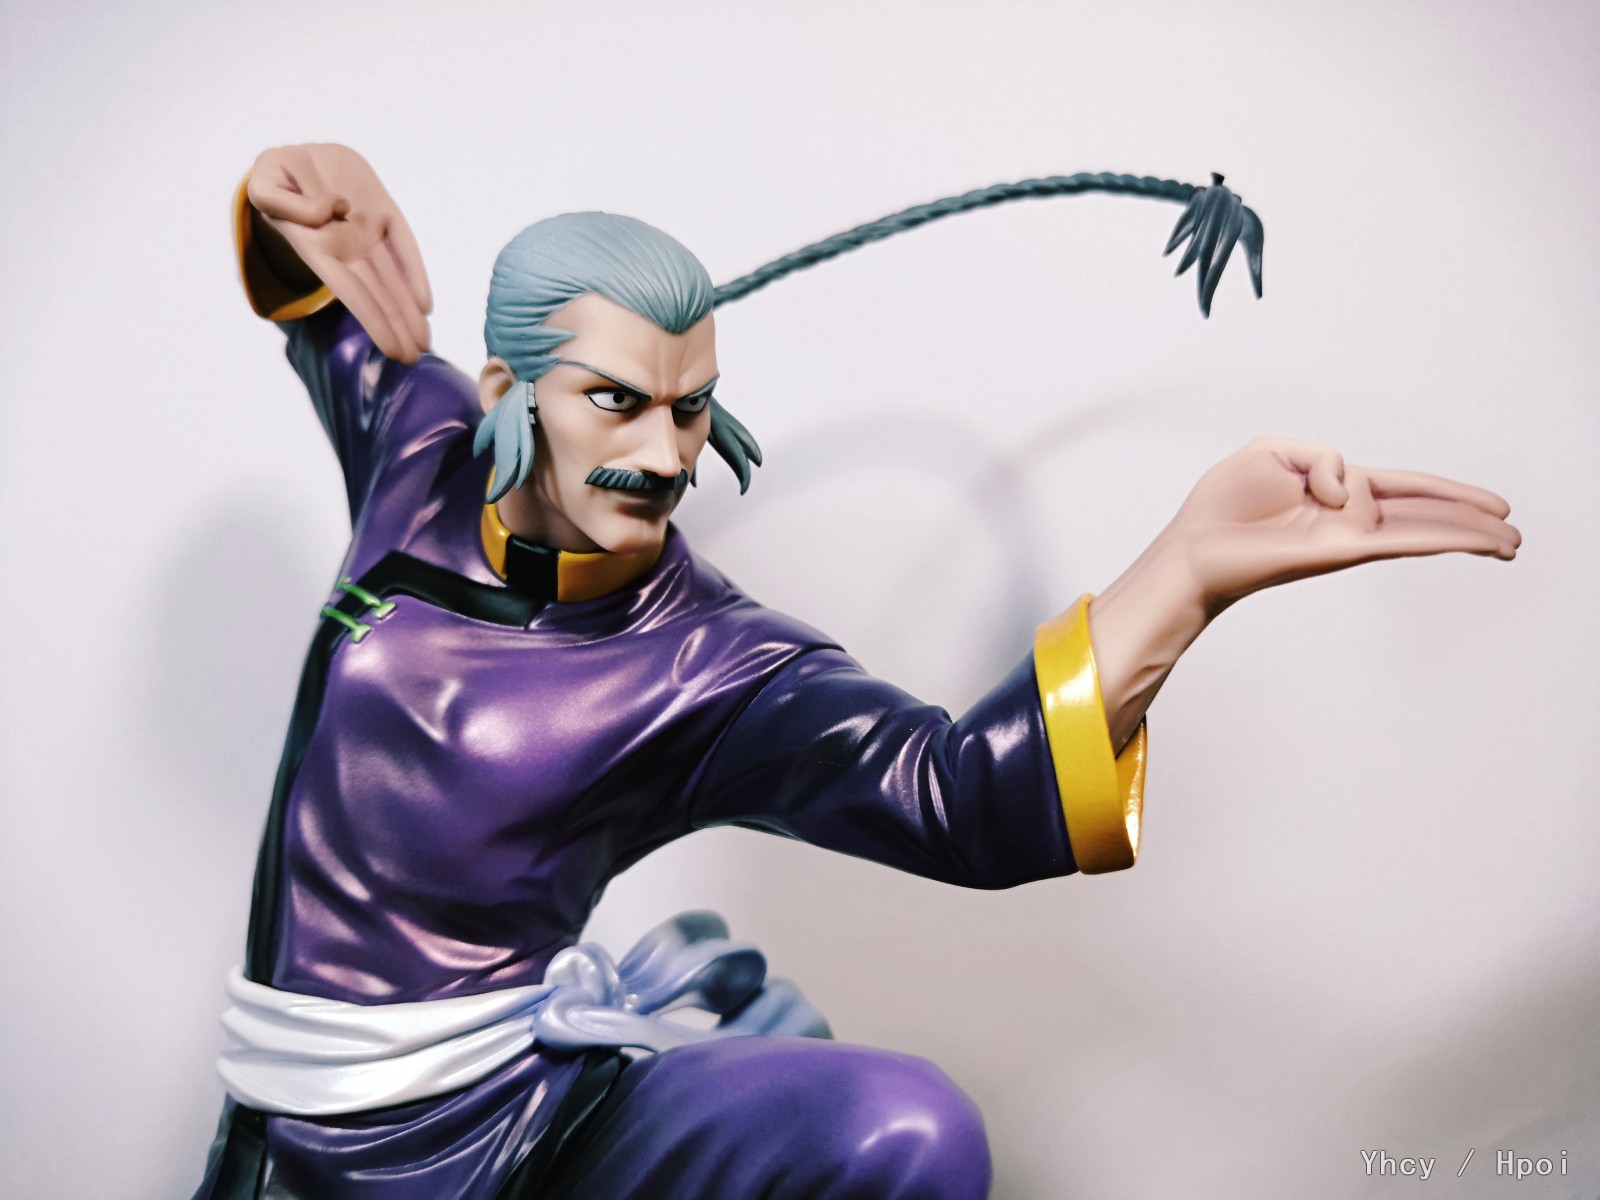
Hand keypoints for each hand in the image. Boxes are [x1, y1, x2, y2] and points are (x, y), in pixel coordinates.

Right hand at [248, 144, 432, 362]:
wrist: (301, 153)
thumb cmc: (277, 175)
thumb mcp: (265, 184)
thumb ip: (286, 203)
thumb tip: (330, 211)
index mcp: (317, 247)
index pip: (350, 292)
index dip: (373, 321)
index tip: (392, 349)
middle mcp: (346, 247)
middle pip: (378, 295)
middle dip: (397, 327)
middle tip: (416, 358)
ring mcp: (367, 231)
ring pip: (393, 277)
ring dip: (409, 311)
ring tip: (424, 342)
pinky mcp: (384, 211)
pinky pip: (403, 243)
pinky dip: (415, 272)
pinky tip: (425, 304)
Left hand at [1169, 436, 1519, 612]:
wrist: (1192, 545)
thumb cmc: (1224, 504)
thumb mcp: (1273, 450)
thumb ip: (1323, 454)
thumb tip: (1349, 487)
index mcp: (1337, 490)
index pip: (1404, 488)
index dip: (1447, 493)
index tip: (1490, 505)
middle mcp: (1349, 517)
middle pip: (1424, 514)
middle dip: (1470, 521)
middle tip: (1514, 534)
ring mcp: (1348, 537)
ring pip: (1422, 531)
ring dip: (1468, 536)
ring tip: (1511, 543)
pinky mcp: (1338, 552)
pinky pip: (1398, 541)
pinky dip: (1438, 539)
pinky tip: (1471, 543)